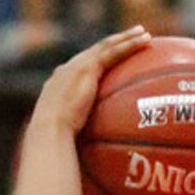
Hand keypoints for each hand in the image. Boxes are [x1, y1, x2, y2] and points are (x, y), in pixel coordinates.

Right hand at [33, 26, 152, 135]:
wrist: (49, 131)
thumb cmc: (54, 142)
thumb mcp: (65, 137)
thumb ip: (75, 137)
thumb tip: (80, 160)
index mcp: (60, 84)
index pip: (81, 68)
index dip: (97, 60)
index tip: (110, 58)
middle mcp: (68, 69)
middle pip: (95, 51)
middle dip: (114, 43)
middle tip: (131, 37)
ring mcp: (77, 66)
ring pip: (106, 46)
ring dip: (126, 38)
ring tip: (144, 34)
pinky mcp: (88, 67)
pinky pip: (113, 52)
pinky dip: (129, 45)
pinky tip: (145, 41)